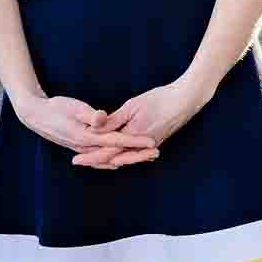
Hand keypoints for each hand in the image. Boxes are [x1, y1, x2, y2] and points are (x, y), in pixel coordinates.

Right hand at [14, 93, 159, 168]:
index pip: (117, 141)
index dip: (135, 141)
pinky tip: (125, 159)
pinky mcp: (83, 149)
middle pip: (116, 155)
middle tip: (156, 152)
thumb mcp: (74, 108)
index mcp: (86, 138)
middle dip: (137, 154)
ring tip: (147, 155)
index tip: (152, 141)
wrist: (36, 116)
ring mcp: (84, 150)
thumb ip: (90, 116)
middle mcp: (86, 148)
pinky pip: (103, 159)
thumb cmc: (56, 108)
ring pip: (111, 159)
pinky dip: (116, 160)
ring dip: (129, 158)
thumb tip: (103, 118)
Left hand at [74, 77, 210, 168]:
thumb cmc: (160, 99)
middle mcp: (141, 147)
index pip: (107, 152)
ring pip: (124, 158)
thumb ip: (113, 120)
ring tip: (92, 160)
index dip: (90, 156)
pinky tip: (115, 154)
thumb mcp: (133, 106)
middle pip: (114, 159)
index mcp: (134, 138)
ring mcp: (149, 147)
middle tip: (79, 162)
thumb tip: (94, 129)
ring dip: (107, 160)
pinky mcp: (154, 143)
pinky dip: (121, 155)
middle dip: (95, 161)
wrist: (186, 100)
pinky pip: (133, 154)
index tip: (75, 160)